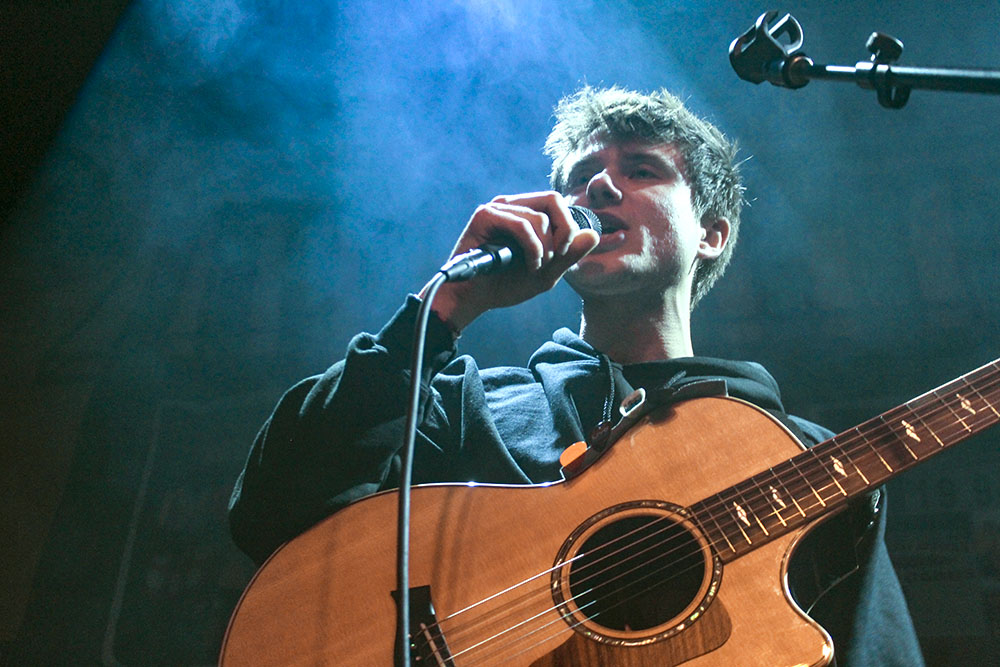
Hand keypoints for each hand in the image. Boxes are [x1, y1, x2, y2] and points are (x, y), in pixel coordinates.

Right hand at [425, 192, 599, 331]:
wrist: (474, 298)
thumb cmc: (505, 284)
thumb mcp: (547, 272)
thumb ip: (569, 255)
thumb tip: (594, 234)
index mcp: (525, 213)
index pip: (558, 203)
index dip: (569, 227)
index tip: (563, 253)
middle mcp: (512, 206)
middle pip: (553, 199)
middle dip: (564, 231)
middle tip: (557, 256)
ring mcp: (497, 209)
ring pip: (539, 217)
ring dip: (545, 248)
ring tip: (535, 267)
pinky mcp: (485, 216)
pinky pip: (521, 224)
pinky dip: (532, 248)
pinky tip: (528, 264)